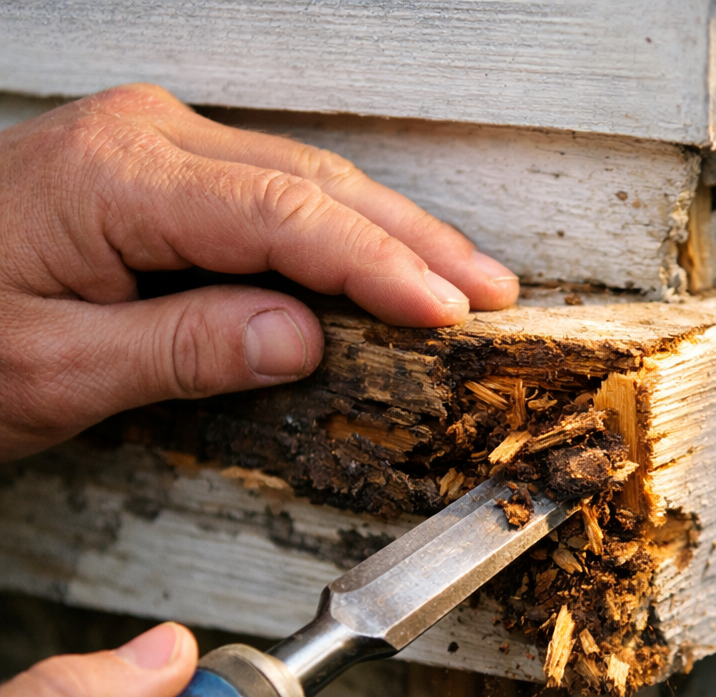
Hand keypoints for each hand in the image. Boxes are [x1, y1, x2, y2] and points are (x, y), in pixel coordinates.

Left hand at [0, 83, 518, 460]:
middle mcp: (147, 141)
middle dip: (414, 242)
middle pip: (316, 185)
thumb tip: (303, 337)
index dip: (379, 267)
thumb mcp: (59, 369)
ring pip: (309, 181)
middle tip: (489, 292)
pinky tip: (386, 258)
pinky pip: (278, 193)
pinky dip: (344, 232)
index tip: (447, 314)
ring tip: (463, 276)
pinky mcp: (166, 171)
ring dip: (393, 232)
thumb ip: (184, 348)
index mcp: (118, 180)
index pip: (285, 218)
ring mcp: (158, 147)